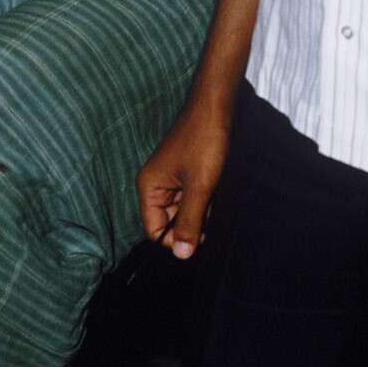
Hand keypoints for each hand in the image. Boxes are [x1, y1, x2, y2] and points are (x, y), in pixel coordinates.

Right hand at [136, 100, 232, 259]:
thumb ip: (190, 222)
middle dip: (190, 227)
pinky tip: (218, 197)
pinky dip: (205, 204)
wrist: (215, 111)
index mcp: (149, 187)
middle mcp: (156, 185)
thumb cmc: (203, 144)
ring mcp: (171, 180)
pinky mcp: (186, 175)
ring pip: (183, 212)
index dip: (176, 241)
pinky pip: (192, 200)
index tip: (200, 239)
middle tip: (213, 221)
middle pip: (168, 223)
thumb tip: (182, 256)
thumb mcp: (199, 187)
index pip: (154, 230)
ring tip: (216, 204)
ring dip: (200, 215)